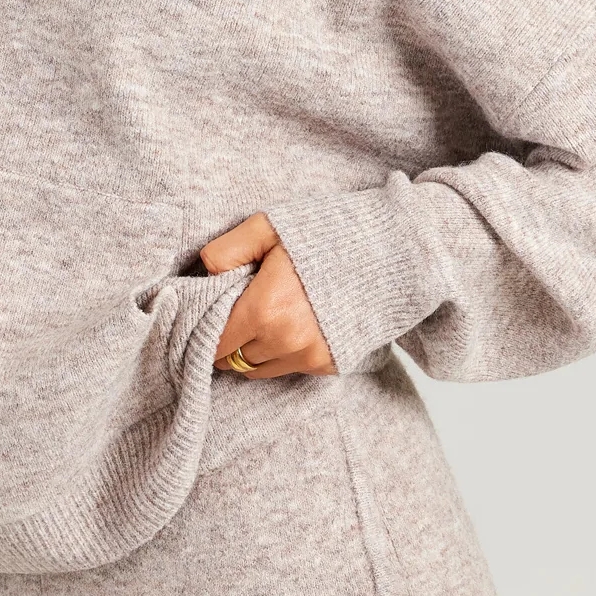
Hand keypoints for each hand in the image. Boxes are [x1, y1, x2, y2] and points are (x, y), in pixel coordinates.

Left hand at [200, 213, 336, 377]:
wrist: (391, 252)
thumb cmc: (327, 234)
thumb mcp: (268, 226)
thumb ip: (227, 250)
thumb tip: (205, 273)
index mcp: (264, 309)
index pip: (215, 343)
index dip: (206, 331)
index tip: (209, 317)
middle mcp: (285, 341)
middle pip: (234, 360)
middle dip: (229, 341)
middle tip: (236, 315)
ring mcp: (309, 357)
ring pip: (259, 370)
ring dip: (254, 351)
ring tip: (265, 320)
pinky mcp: (328, 364)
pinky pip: (289, 368)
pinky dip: (283, 353)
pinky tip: (294, 324)